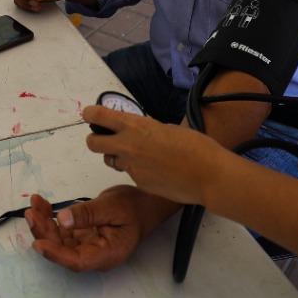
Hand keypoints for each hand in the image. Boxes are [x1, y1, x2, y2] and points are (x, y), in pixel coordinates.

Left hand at [24, 188, 153, 272]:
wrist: (147, 204)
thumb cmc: (134, 206)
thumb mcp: (112, 205)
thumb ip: (88, 214)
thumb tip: (62, 219)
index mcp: (107, 254)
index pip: (77, 261)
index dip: (56, 255)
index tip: (38, 244)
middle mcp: (95, 255)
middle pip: (64, 251)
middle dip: (44, 233)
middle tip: (31, 212)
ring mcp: (88, 246)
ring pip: (60, 241)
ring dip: (44, 225)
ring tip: (34, 204)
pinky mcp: (83, 236)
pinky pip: (62, 231)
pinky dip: (50, 219)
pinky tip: (42, 205)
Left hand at [82, 105, 236, 206]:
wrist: (207, 175)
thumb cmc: (195, 146)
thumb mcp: (167, 129)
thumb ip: (146, 130)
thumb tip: (137, 133)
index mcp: (136, 126)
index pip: (99, 116)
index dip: (90, 114)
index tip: (90, 114)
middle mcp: (128, 146)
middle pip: (92, 143)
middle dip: (96, 140)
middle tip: (106, 139)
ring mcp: (132, 167)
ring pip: (111, 161)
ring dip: (117, 157)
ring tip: (137, 156)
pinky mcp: (139, 183)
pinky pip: (130, 174)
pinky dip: (138, 171)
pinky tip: (155, 171)